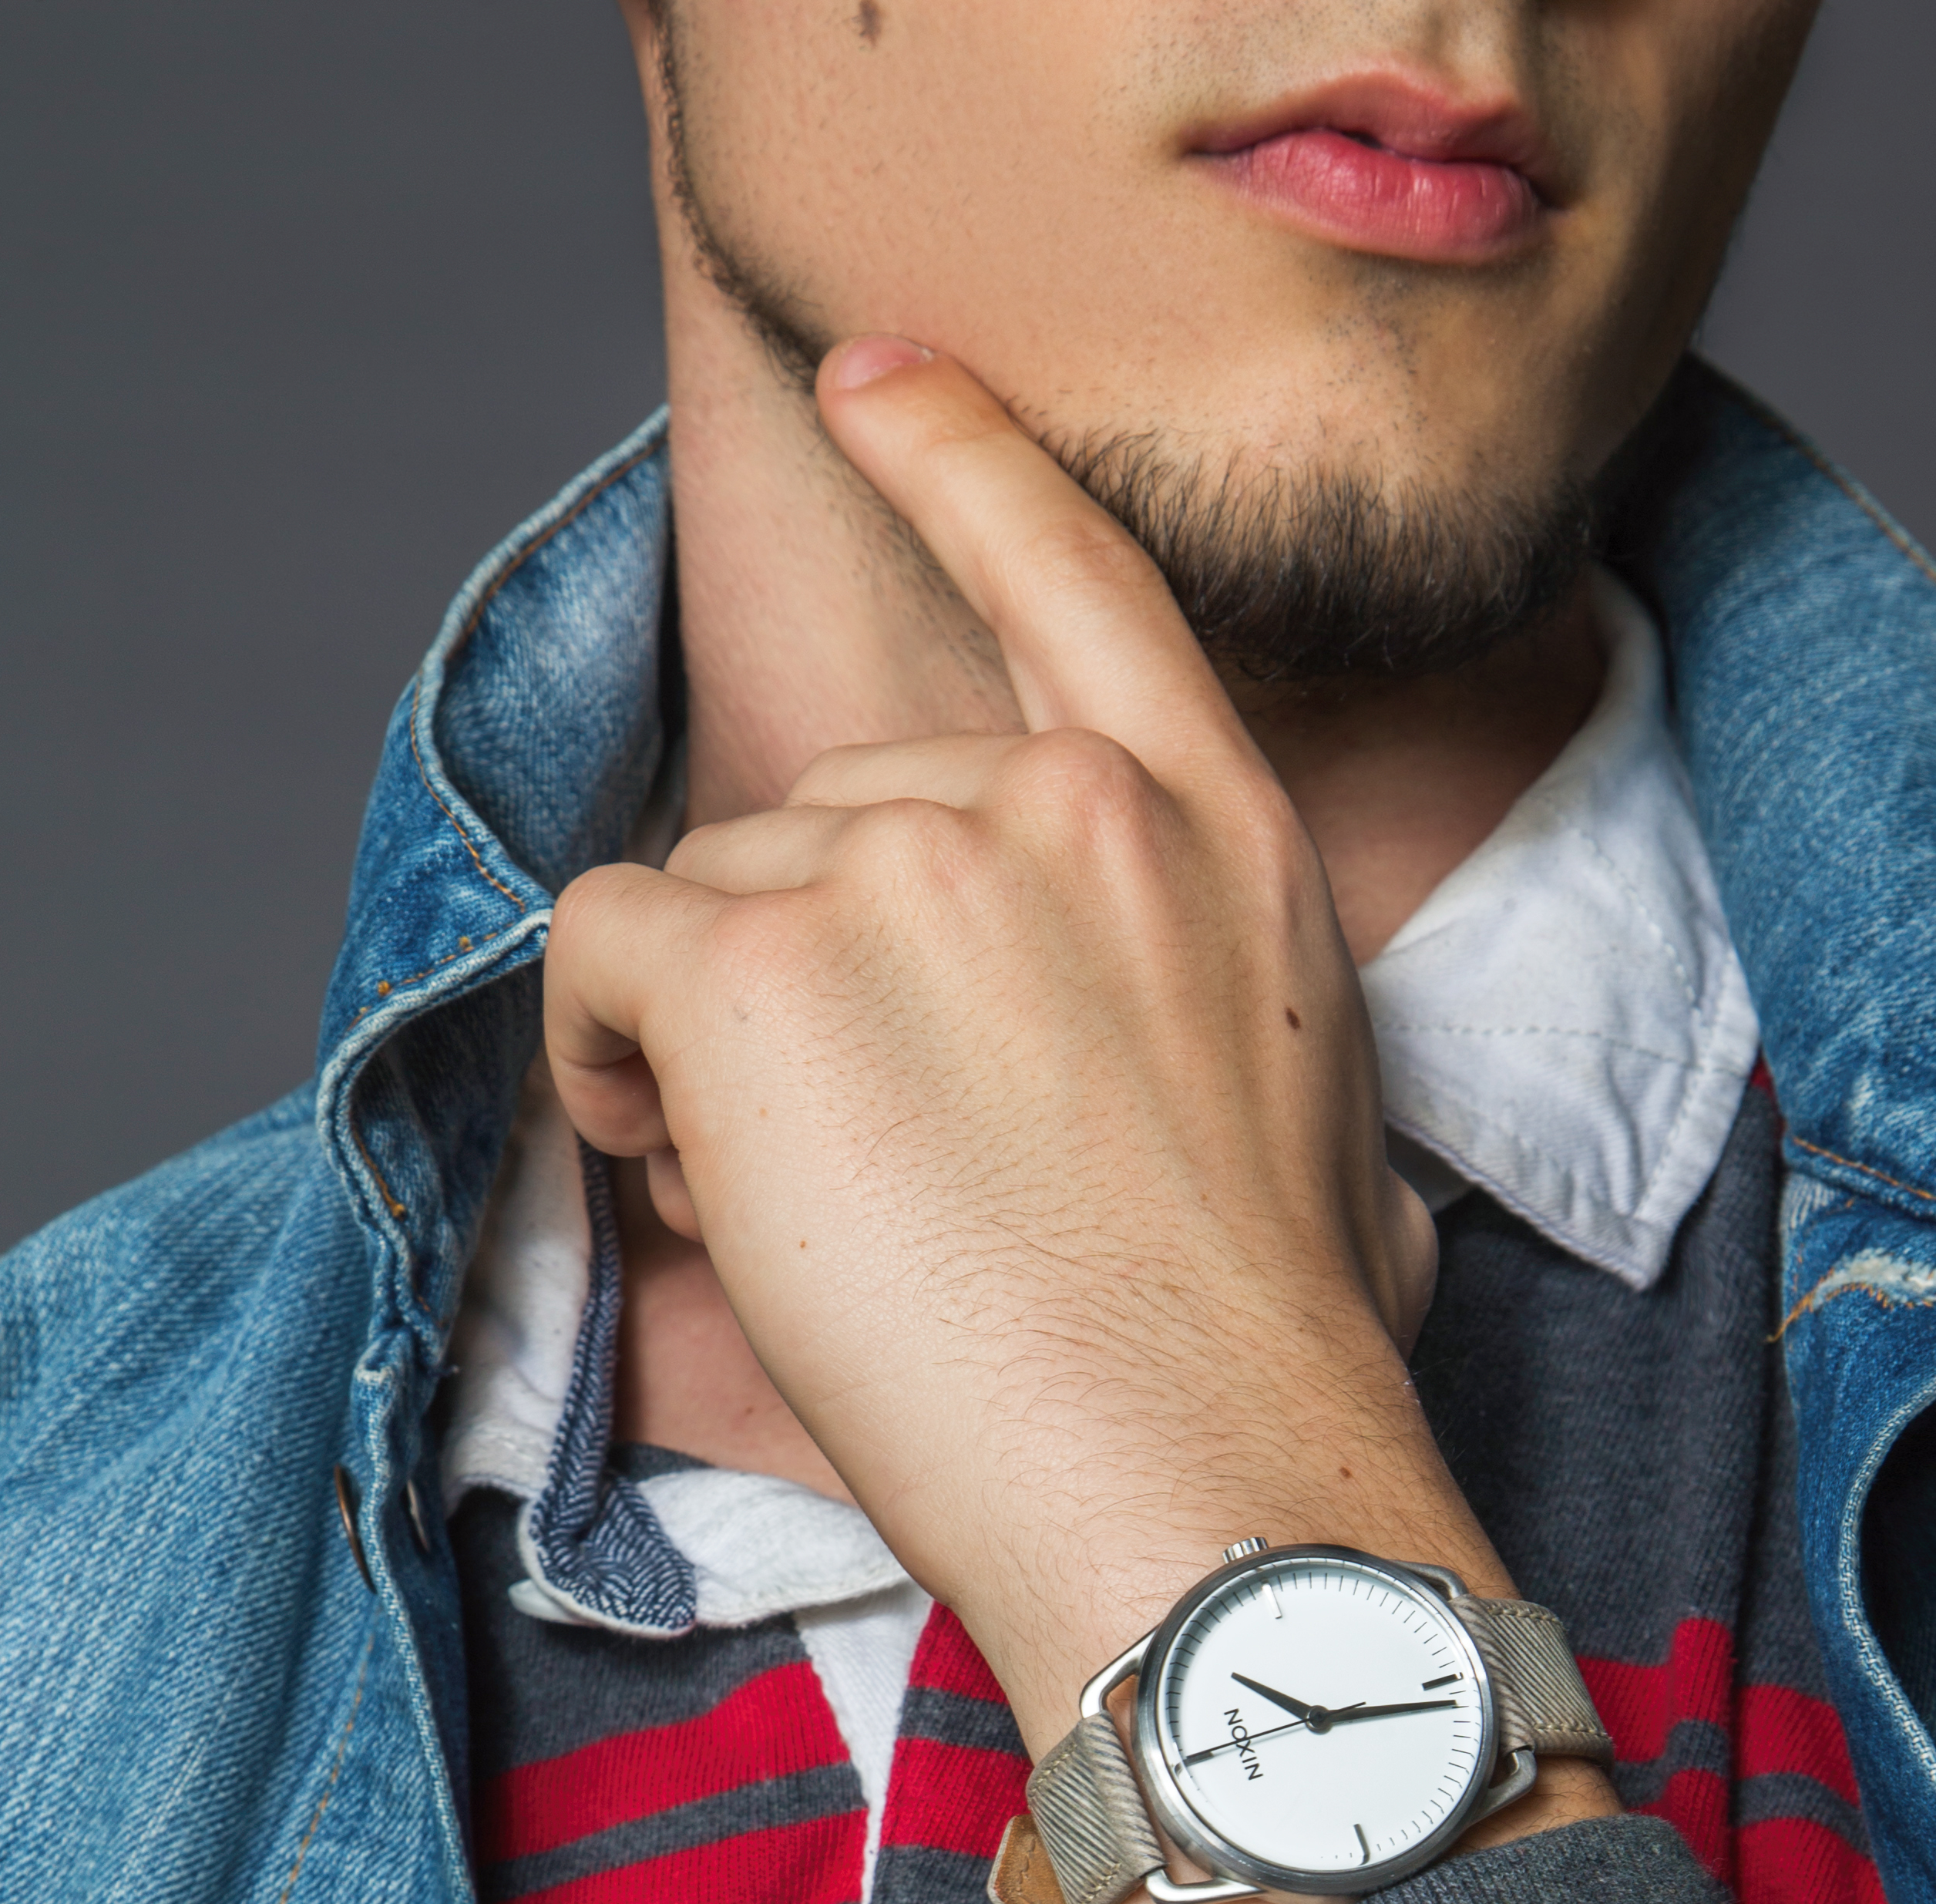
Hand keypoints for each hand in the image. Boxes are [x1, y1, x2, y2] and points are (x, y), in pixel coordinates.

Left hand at [544, 341, 1467, 1771]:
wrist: (1214, 1492)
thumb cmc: (1280, 1374)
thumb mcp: (1340, 1135)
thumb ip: (1225, 1028)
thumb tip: (1182, 1091)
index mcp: (1215, 835)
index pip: (1074, 577)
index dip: (958, 455)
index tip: (873, 378)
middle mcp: (1059, 809)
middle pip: (838, 818)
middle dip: (815, 980)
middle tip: (865, 1171)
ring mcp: (902, 868)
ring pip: (713, 897)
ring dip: (708, 1048)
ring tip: (802, 1217)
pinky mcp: (755, 965)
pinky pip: (598, 949)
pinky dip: (595, 1050)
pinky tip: (659, 1156)